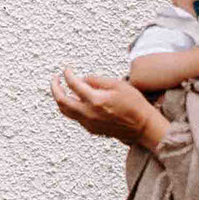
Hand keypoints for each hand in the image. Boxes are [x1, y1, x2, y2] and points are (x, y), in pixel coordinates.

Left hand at [51, 70, 167, 152]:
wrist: (143, 126)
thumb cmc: (134, 105)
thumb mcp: (118, 85)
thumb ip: (97, 80)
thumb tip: (82, 79)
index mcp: (95, 101)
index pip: (73, 84)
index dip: (67, 75)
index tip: (67, 70)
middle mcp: (88, 113)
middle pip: (61, 100)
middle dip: (55, 88)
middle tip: (55, 79)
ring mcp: (88, 123)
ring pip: (65, 111)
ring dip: (60, 98)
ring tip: (62, 89)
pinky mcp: (91, 129)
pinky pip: (75, 117)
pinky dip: (71, 107)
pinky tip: (75, 100)